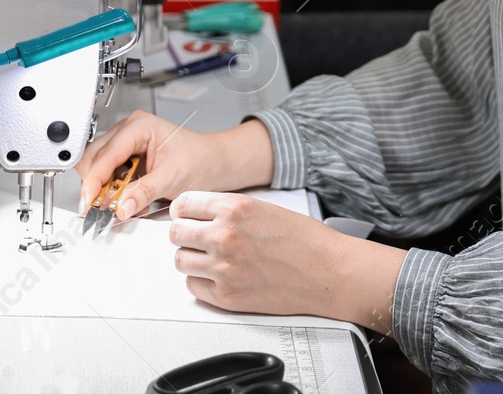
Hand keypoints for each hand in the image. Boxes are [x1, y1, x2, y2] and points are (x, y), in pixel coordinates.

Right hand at [75, 111, 272, 220]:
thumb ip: (143, 192)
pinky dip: (112, 189)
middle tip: (102, 207)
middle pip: (94, 158)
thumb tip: (120, 207)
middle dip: (96, 185)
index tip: (88, 202)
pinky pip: (109, 174)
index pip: (105, 155)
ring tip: (119, 202)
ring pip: (98, 166)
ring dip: (103, 188)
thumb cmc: (201, 159)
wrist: (216, 162)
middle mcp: (129, 130)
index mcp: (139, 126)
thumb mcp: (172, 178)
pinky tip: (126, 197)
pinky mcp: (128, 156)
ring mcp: (126, 143)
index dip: (94, 181)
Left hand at [170, 191, 406, 331]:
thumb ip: (228, 210)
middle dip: (185, 234)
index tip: (186, 216)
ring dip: (192, 258)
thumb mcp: (263, 208)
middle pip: (175, 233)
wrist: (327, 271)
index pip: (183, 205)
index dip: (183, 211)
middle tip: (197, 238)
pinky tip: (220, 275)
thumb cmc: (304, 240)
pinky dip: (202, 281)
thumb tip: (198, 214)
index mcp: (235, 209)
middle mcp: (225, 236)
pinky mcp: (227, 296)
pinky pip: (193, 286)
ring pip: (180, 260)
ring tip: (212, 257)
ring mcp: (224, 268)